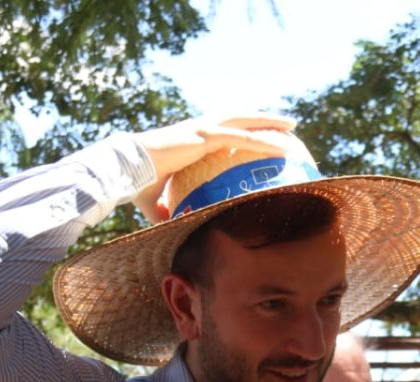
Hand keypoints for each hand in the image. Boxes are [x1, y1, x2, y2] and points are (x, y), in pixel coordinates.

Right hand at [132, 114, 296, 222]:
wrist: (127, 171)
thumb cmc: (138, 183)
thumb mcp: (155, 200)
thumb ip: (164, 209)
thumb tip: (167, 225)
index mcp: (192, 139)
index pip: (224, 130)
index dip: (242, 129)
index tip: (260, 134)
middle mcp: (201, 129)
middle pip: (240, 119)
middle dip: (263, 119)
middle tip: (286, 125)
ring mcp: (204, 130)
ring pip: (245, 122)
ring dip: (269, 123)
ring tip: (292, 126)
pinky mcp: (205, 136)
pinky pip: (241, 138)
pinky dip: (264, 141)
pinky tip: (283, 146)